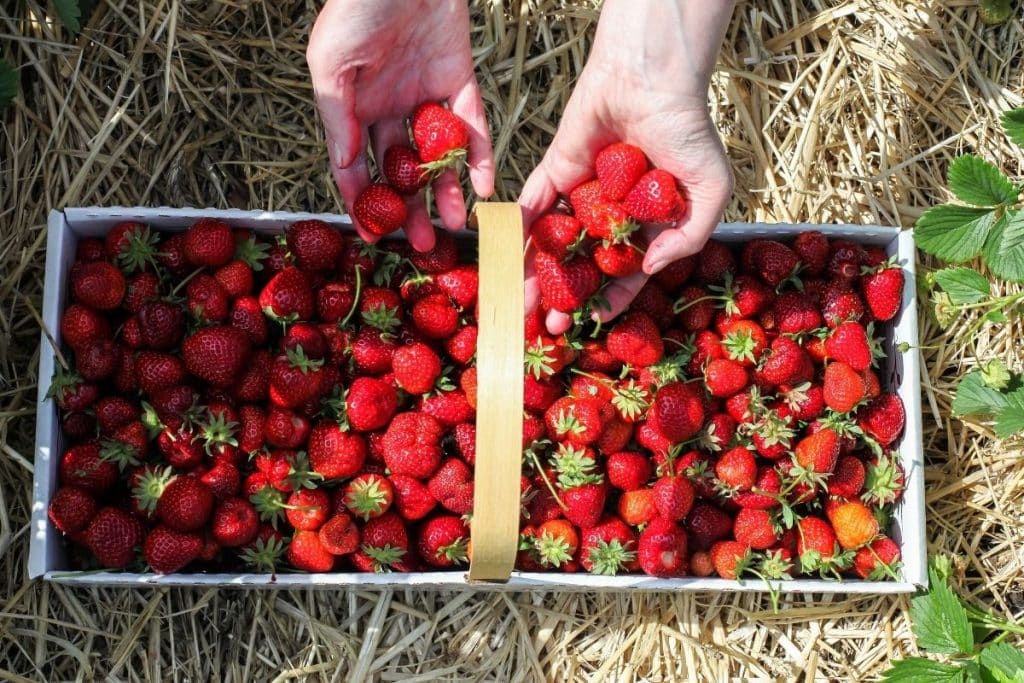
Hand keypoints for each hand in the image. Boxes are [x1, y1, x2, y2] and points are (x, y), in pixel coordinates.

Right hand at [306, 0, 494, 250]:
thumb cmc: (355, 7)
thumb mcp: (330, 64)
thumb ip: (336, 116)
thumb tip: (345, 166)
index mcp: (354, 107)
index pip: (357, 166)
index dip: (364, 202)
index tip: (373, 235)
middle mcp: (390, 108)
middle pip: (401, 170)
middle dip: (409, 209)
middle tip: (419, 244)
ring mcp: (427, 97)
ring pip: (438, 156)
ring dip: (445, 191)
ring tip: (452, 224)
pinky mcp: (461, 82)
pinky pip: (472, 127)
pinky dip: (478, 156)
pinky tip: (482, 186)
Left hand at [519, 0, 734, 333]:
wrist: (651, 81)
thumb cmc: (688, 131)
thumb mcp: (711, 191)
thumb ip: (688, 237)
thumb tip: (649, 270)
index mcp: (647, 222)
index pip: (625, 271)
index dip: (611, 298)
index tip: (594, 322)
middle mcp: (611, 213)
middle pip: (583, 265)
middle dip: (565, 297)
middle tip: (550, 327)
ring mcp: (581, 194)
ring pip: (554, 244)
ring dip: (537, 276)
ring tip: (523, 307)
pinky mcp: (555, 172)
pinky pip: (532, 208)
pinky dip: (517, 233)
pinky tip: (507, 261)